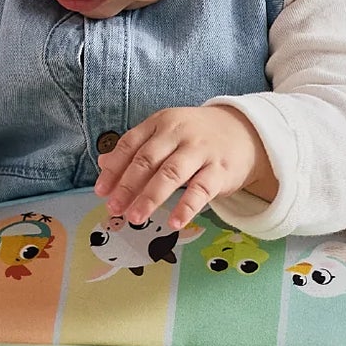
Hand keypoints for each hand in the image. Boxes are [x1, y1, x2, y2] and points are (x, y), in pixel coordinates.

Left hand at [95, 105, 269, 228]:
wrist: (244, 131)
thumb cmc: (196, 137)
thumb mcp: (165, 134)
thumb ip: (136, 148)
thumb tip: (103, 164)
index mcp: (160, 123)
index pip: (130, 145)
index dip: (114, 169)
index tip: (101, 191)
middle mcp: (178, 134)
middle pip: (147, 160)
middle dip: (127, 186)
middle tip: (114, 208)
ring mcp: (200, 151)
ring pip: (171, 174)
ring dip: (151, 197)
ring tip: (135, 218)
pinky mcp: (220, 170)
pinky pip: (201, 190)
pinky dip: (186, 207)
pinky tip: (174, 222)